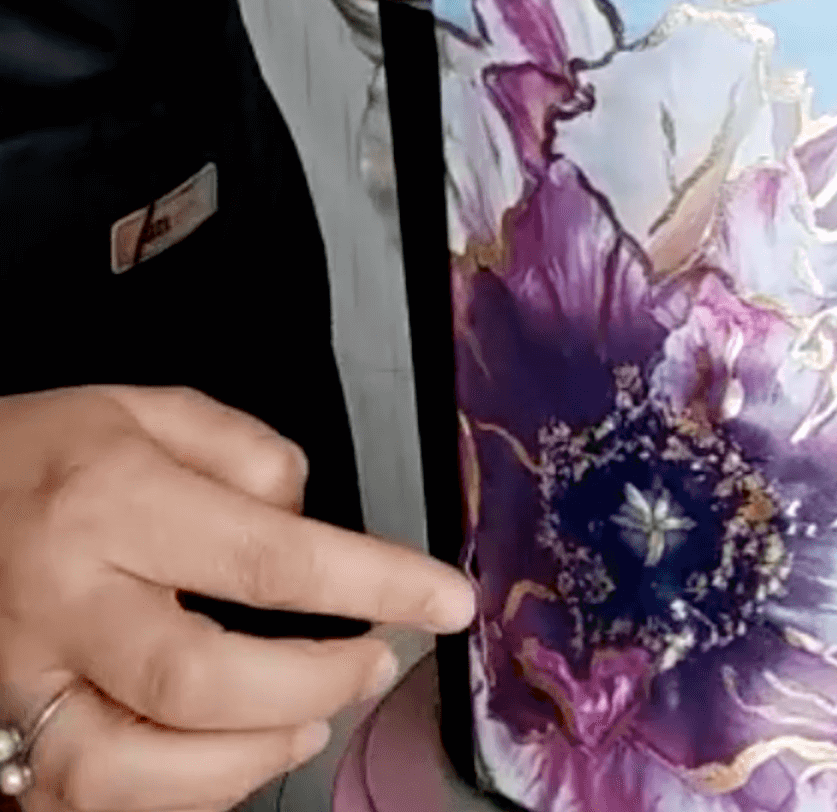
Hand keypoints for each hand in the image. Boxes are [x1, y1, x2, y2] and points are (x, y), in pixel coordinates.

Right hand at [0, 386, 474, 811]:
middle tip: (375, 664)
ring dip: (239, 765)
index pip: (269, 558)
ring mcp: (16, 683)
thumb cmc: (38, 456)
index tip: (447, 601)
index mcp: (110, 504)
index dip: (376, 585)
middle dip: (312, 685)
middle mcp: (60, 601)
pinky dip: (172, 800)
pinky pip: (81, 803)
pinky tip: (229, 761)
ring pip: (124, 769)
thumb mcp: (145, 410)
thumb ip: (245, 453)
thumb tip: (308, 519)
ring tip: (307, 725)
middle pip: (197, 681)